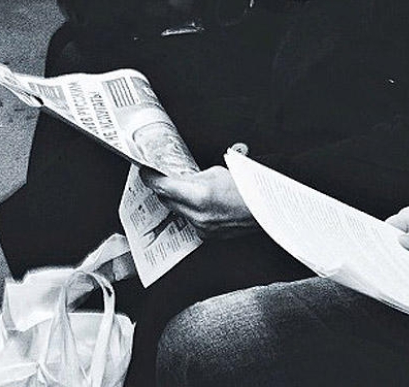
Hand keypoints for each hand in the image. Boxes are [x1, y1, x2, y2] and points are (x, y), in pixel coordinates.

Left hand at [140, 165, 255, 238]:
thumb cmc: (245, 188)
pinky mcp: (206, 235)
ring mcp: (201, 227)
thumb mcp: (216, 173)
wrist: (263, 208)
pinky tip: (198, 203)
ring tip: (185, 190)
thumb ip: (193, 177)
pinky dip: (189, 211)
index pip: (164, 187)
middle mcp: (197, 214)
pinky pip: (189, 221)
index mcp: (199, 195)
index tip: (145, 172)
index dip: (151, 178)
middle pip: (167, 200)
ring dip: (177, 201)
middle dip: (164, 189)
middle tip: (162, 178)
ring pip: (177, 212)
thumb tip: (178, 178)